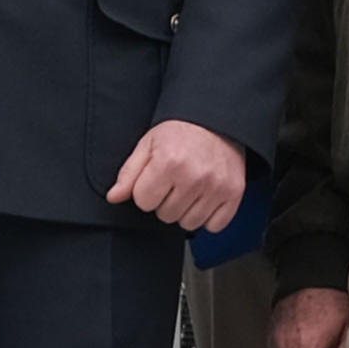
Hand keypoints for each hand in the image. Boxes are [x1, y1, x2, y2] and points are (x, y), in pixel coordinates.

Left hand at [108, 119, 248, 233]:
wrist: (215, 122)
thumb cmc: (180, 133)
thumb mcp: (148, 145)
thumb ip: (129, 173)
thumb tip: (114, 197)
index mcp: (168, 162)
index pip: (143, 202)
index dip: (146, 192)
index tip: (155, 180)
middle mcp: (194, 176)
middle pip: (166, 215)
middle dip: (166, 201)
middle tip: (174, 182)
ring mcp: (216, 186)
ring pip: (189, 224)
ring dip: (186, 211)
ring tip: (189, 189)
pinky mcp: (234, 193)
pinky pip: (215, 226)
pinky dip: (209, 217)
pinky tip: (204, 198)